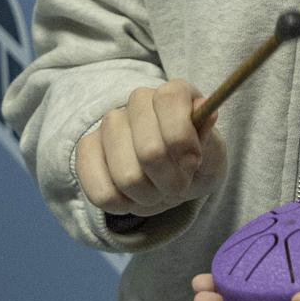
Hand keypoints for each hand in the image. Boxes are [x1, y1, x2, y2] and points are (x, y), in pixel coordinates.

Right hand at [75, 80, 224, 218]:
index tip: (194, 163)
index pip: (170, 100)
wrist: (169, 177)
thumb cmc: (194, 163)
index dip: (183, 139)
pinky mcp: (86, 150)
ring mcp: (108, 124)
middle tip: (178, 186)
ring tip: (157, 191)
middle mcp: (138, 101)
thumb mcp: (213, 155)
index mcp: (173, 93)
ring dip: (149, 197)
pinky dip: (124, 206)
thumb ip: (210, 139)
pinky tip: (133, 197)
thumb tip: (207, 113)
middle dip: (171, 182)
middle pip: (150, 151)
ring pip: (126, 177)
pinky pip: (101, 193)